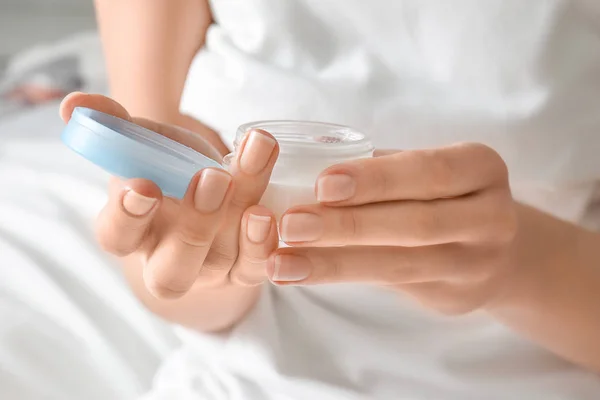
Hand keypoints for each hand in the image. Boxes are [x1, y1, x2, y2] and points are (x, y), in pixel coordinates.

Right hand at [60, 93, 279, 298]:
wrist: (218, 193)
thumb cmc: (175, 171)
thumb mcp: (150, 144)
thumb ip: (115, 124)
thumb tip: (73, 104)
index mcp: (134, 231)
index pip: (117, 236)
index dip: (127, 216)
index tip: (142, 184)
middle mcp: (168, 260)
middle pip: (171, 269)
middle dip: (193, 226)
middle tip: (212, 178)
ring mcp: (209, 270)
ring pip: (218, 261)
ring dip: (237, 224)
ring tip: (249, 182)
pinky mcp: (245, 270)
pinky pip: (254, 269)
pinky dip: (262, 244)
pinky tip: (268, 212)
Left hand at [270, 144, 517, 314]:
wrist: (495, 249)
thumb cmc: (440, 194)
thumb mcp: (426, 171)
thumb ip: (381, 168)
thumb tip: (303, 164)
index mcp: (482, 168)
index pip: (429, 172)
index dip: (377, 180)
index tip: (322, 185)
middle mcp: (492, 217)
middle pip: (415, 223)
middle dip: (348, 225)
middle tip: (290, 224)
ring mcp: (477, 263)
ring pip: (399, 264)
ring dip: (334, 262)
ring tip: (282, 261)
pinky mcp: (454, 296)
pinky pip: (389, 286)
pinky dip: (341, 276)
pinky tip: (301, 273)